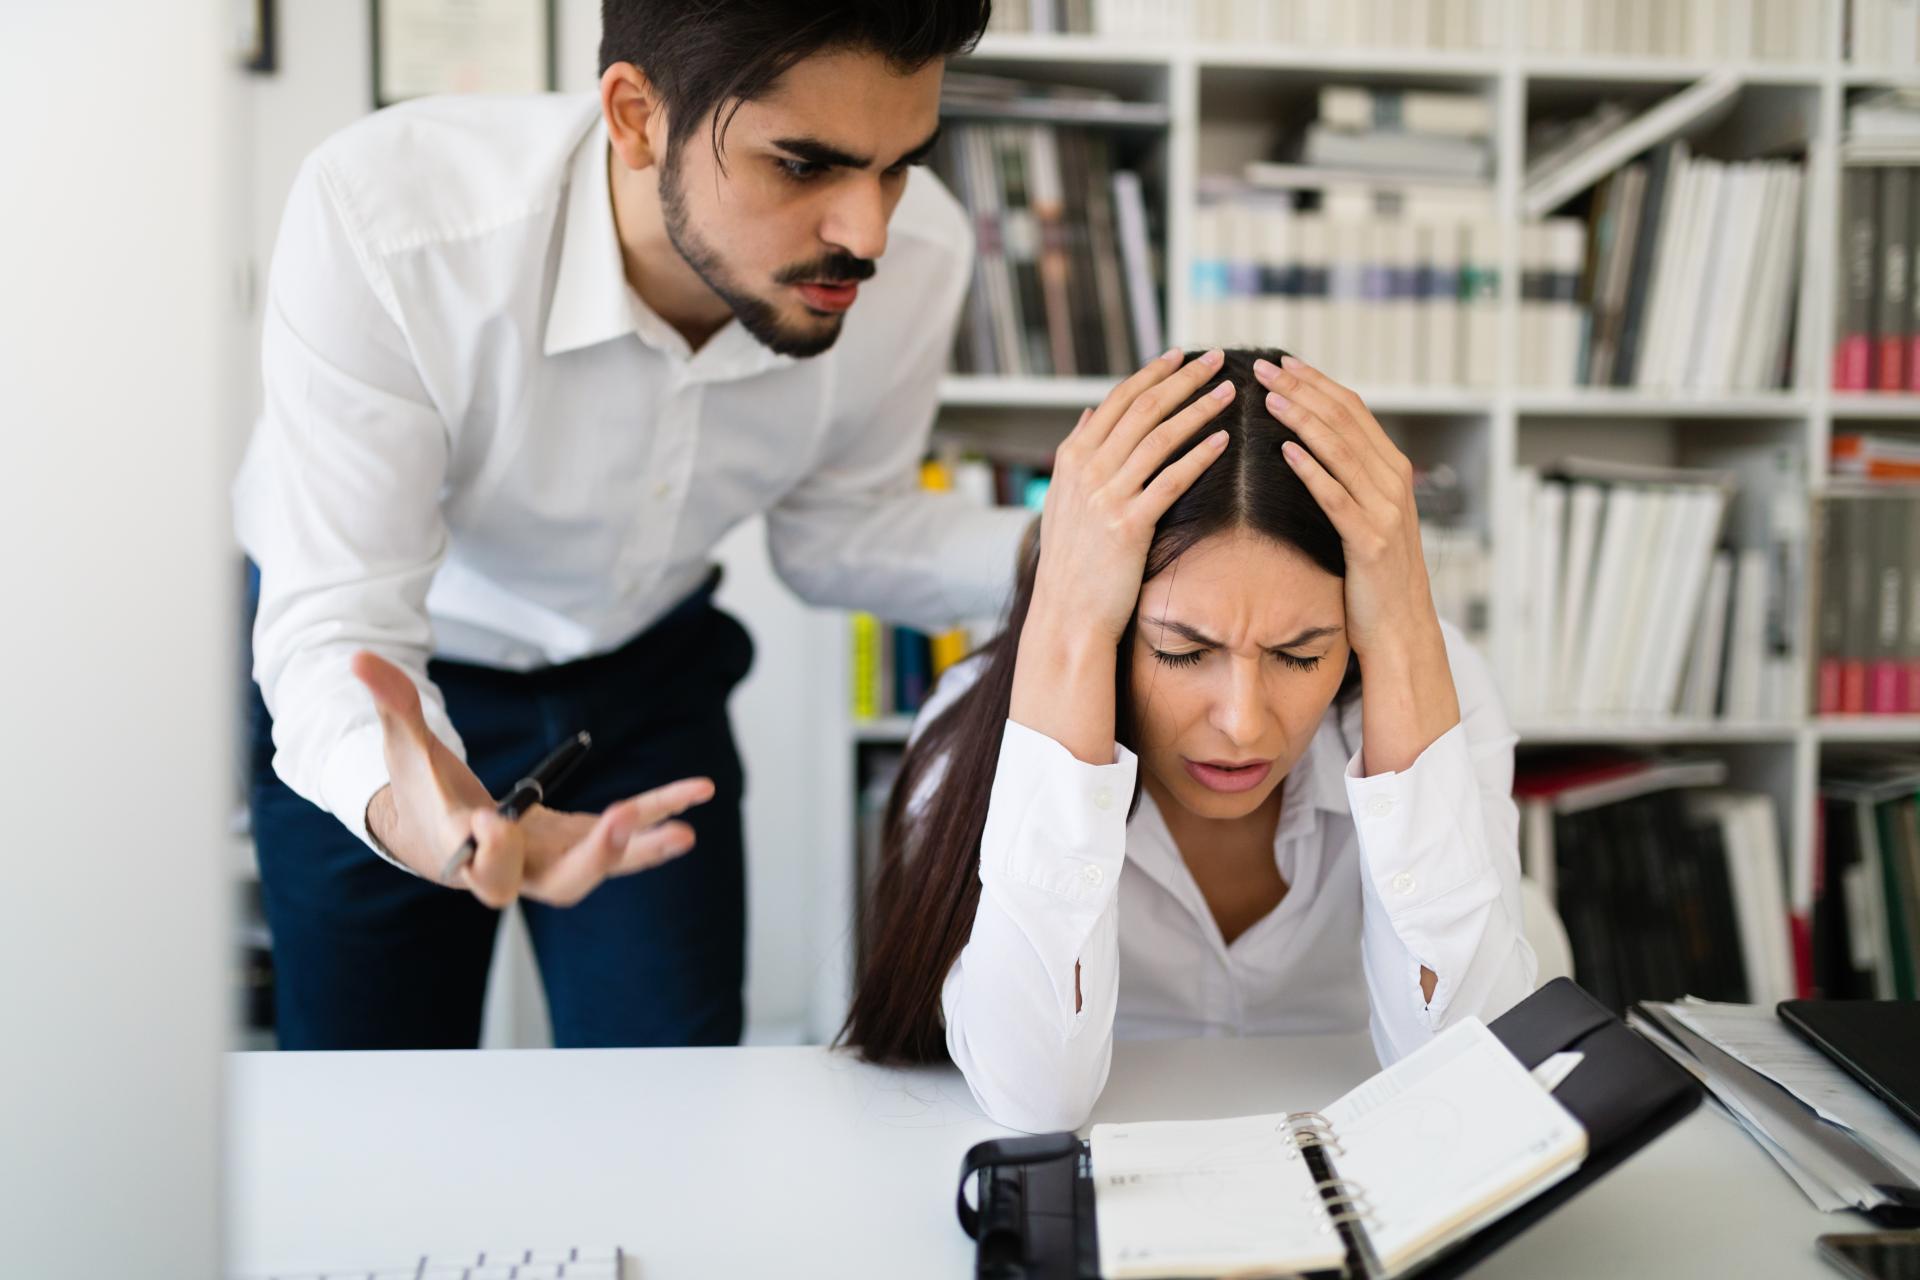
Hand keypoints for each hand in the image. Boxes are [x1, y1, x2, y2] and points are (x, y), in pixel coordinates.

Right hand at [353, 652, 713, 906]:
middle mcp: (515, 869)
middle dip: (592, 856)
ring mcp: (551, 859)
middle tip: (618, 822)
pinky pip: (621, 837)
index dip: (490, 850)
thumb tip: (358, 658)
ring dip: (642, 848)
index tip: (491, 819)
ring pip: (600, 866)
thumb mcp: (403, 742)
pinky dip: (655, 819)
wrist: (438, 824)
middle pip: (556, 883)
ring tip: (685, 829)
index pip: (482, 866)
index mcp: (466, 855)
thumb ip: (390, 703)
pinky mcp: (576, 842)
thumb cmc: (419, 786)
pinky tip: (693, 799)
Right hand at [1028, 347, 1234, 642]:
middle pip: (1143, 410)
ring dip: (1198, 409)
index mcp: (1071, 458)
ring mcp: (1106, 497)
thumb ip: (1076, 453)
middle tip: (1216, 359)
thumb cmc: (1071, 561)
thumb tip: (1088, 412)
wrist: (1066, 614)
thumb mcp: (1062, 500)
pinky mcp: (1128, 526)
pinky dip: (1199, 456)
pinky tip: (1224, 441)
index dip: (1152, 374)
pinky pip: (1170, 480)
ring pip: (1160, 438)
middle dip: (1183, 380)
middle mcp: (1086, 471)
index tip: (1181, 355)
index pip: (1117, 400)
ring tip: (1228, 392)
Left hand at [1253, 355, 1458, 772]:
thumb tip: (1308, 446)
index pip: (1353, 411)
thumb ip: (1345, 482)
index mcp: (1390, 471)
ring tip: (1268, 396)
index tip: (1281, 362)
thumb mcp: (1361, 519)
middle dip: (1303, 389)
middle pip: (1346, 421)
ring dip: (1303, 419)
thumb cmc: (1371, 578)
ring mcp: (1387, 511)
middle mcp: (1394, 483)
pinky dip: (1312, 470)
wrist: (1400, 631)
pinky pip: (1337, 498)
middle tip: (1263, 366)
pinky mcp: (1372, 542)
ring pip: (1342, 451)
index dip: (1316, 383)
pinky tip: (1284, 450)